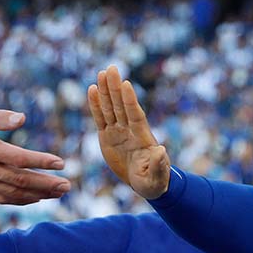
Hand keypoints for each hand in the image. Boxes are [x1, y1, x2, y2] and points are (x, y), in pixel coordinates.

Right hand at [0, 103, 70, 204]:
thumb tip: (22, 118)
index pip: (20, 159)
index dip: (42, 162)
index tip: (61, 163)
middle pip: (20, 181)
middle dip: (46, 185)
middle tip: (68, 186)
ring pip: (12, 193)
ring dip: (37, 195)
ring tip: (57, 194)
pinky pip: (0, 198)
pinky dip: (19, 200)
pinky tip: (33, 199)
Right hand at [88, 66, 169, 199]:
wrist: (145, 184)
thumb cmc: (155, 181)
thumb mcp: (157, 176)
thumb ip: (158, 164)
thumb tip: (161, 150)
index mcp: (142, 137)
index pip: (134, 114)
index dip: (130, 100)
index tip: (126, 83)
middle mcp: (130, 129)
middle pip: (120, 105)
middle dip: (115, 88)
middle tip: (111, 68)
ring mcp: (118, 132)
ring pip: (110, 108)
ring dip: (105, 91)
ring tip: (101, 73)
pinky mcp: (107, 137)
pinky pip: (100, 118)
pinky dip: (95, 105)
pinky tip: (91, 90)